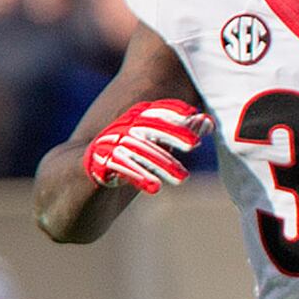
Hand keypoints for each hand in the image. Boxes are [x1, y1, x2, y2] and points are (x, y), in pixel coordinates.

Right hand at [81, 96, 209, 192]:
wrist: (90, 173)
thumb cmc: (134, 155)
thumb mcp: (159, 143)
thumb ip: (182, 132)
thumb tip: (208, 121)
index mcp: (136, 118)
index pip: (155, 110)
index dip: (172, 110)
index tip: (192, 114)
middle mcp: (123, 128)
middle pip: (148, 127)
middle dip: (172, 133)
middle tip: (194, 144)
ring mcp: (110, 144)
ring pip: (138, 151)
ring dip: (161, 163)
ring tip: (183, 178)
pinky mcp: (99, 162)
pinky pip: (120, 168)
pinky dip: (138, 176)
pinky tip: (155, 188)